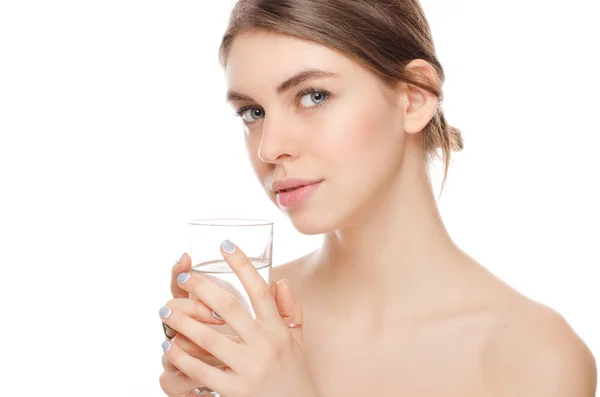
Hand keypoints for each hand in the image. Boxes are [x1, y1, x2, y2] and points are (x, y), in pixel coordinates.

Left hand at [159, 241, 318, 396]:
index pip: (259, 290)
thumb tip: (279, 282)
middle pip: (228, 307)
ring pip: (208, 338)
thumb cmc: (295, 377)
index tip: (225, 245)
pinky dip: (182, 358)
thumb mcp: (298, 342)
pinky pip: (201, 371)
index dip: (242, 265)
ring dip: (183, 321)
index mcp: (278, 330)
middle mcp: (265, 346)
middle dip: (202, 288)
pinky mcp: (235, 392)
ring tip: (166, 311)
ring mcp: (250, 369)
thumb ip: (291, 311)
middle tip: (183, 278)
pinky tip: (169, 348)